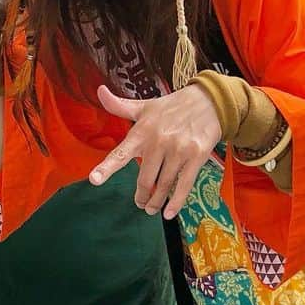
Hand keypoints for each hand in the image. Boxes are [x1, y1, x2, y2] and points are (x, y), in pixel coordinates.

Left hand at [90, 84, 221, 218]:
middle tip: (139, 202)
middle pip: (145, 179)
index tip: (94, 180)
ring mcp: (178, 150)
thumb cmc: (172, 106)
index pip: (121, 153)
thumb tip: (99, 91)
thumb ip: (119, 106)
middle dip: (141, 195)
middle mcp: (158, 142)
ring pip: (164, 185)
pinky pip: (184, 185)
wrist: (209, 101)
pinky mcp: (196, 157)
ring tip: (151, 208)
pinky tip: (168, 212)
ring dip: (156, 201)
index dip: (106, 167)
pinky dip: (176, 202)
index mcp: (142, 131)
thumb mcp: (144, 106)